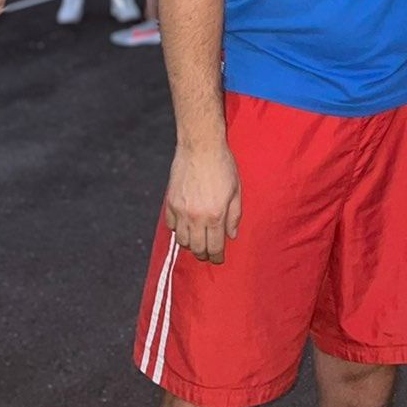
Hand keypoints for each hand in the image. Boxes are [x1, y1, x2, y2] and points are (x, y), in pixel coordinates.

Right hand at [165, 143, 241, 264]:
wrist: (201, 146)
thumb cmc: (223, 166)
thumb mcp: (236, 190)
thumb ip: (234, 216)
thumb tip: (231, 235)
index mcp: (216, 215)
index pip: (215, 247)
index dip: (217, 257)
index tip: (219, 260)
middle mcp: (196, 217)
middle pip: (197, 248)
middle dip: (204, 254)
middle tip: (208, 253)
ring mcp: (181, 211)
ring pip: (182, 240)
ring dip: (190, 244)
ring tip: (198, 240)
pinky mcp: (170, 203)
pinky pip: (171, 226)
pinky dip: (178, 230)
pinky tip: (186, 226)